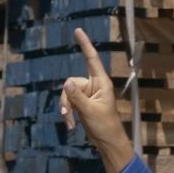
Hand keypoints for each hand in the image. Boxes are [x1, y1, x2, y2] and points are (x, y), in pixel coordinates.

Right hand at [61, 27, 133, 172]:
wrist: (107, 142)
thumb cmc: (105, 126)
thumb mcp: (90, 111)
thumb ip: (77, 97)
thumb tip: (66, 83)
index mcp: (101, 83)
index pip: (92, 59)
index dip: (85, 44)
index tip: (78, 30)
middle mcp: (94, 85)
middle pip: (71, 83)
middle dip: (67, 100)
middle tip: (69, 115)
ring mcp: (87, 94)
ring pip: (67, 94)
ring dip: (67, 109)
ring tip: (71, 123)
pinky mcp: (82, 103)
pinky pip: (68, 102)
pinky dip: (67, 113)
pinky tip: (71, 125)